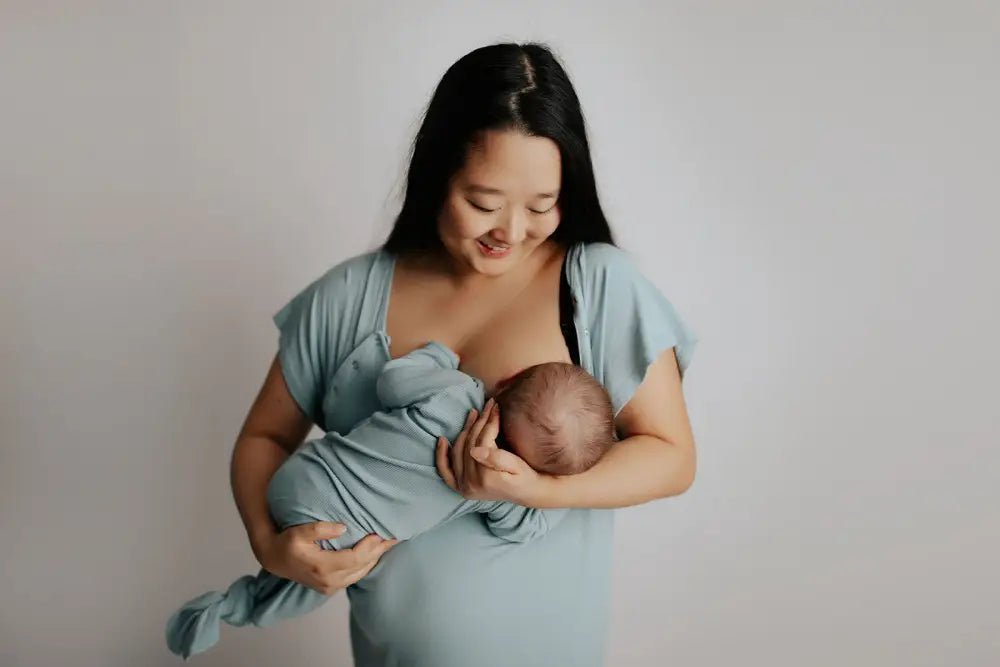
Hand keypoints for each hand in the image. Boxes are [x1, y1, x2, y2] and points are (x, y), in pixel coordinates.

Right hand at [256, 522, 397, 594]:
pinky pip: (354, 577)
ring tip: (388, 544)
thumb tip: (344, 528)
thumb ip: (320, 529)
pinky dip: (366, 565)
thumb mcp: (299, 532)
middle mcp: (328, 581)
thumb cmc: (287, 542)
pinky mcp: (330, 588)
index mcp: (322, 567)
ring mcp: (330, 587)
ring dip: (375, 558)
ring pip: (360, 574)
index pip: (354, 558)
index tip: (380, 533)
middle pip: (361, 567)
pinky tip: (374, 554)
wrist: (275, 559)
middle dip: (378, 552)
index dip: (370, 547)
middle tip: (394, 537)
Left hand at [435, 398, 549, 505]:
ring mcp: (463, 486)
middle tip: (488, 405)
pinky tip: (442, 439)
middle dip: (479, 422)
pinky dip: (442, 455)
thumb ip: (497, 459)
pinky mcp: (460, 487)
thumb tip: (475, 450)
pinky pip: (445, 470)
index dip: (490, 421)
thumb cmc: (525, 476)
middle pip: (470, 444)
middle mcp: (470, 484)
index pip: (483, 440)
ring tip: (474, 413)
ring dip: (465, 430)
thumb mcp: (517, 466)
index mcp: (485, 477)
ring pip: (459, 450)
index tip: (496, 406)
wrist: (527, 492)